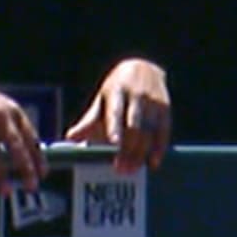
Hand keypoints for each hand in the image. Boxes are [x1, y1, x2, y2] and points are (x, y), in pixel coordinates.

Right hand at [0, 74, 43, 191]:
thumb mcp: (0, 109)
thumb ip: (13, 126)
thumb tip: (28, 149)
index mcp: (15, 113)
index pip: (31, 138)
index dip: (38, 157)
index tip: (44, 174)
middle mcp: (3, 117)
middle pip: (18, 147)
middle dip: (26, 168)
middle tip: (32, 186)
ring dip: (1, 175)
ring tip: (6, 192)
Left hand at [64, 58, 169, 173]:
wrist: (144, 66)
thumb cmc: (117, 90)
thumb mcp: (101, 100)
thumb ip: (88, 120)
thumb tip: (70, 138)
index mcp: (116, 91)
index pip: (115, 111)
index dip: (115, 128)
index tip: (113, 144)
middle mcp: (137, 95)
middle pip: (134, 125)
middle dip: (128, 149)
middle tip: (121, 169)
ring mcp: (153, 101)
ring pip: (149, 130)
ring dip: (141, 152)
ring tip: (133, 169)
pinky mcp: (165, 107)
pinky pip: (164, 130)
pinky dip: (159, 147)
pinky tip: (153, 161)